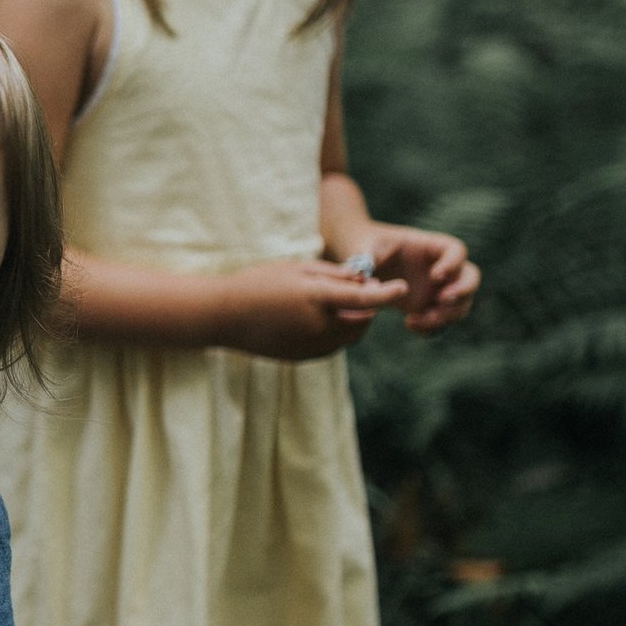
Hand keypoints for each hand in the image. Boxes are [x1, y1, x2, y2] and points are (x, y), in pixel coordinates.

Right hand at [214, 258, 406, 360]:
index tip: (402, 288)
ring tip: (334, 306)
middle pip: (362, 323)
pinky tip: (316, 321)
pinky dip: (335, 335)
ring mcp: (310, 346)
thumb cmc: (259, 283)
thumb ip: (334, 274)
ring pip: (350, 338)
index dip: (387, 293)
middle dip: (367, 309)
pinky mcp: (303, 358)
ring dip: (352, 323)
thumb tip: (364, 281)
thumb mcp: (296, 268)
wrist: (224, 316)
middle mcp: (317, 326)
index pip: (364, 299)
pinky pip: (332, 348)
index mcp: (316, 298)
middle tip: (357, 293)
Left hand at [357, 223, 478, 331]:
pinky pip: (442, 322)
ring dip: (446, 316)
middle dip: (463, 291)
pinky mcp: (428, 307)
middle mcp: (441, 268)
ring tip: (415, 320)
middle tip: (442, 300)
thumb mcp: (363, 248)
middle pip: (470, 278)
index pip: (456, 251)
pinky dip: (433, 328)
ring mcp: (438, 289)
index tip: (436, 276)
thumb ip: (365, 261)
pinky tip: (410, 325)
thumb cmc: (366, 247)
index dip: (453, 263)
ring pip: (461, 304)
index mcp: (431, 247)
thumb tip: (370, 286)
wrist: (361, 263)